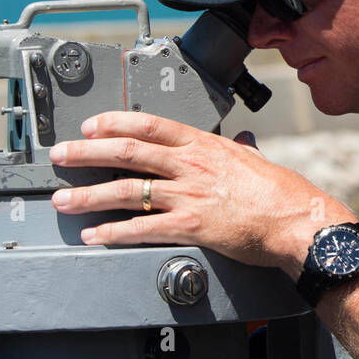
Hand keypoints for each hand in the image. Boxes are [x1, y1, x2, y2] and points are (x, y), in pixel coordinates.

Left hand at [48, 111, 356, 274]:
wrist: (297, 221)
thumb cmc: (282, 193)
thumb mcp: (257, 161)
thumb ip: (241, 150)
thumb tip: (242, 140)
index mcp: (205, 145)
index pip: (150, 125)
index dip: (114, 123)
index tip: (91, 126)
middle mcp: (191, 165)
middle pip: (127, 152)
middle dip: (87, 153)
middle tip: (61, 155)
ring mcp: (188, 195)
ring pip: (126, 190)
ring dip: (88, 195)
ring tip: (63, 199)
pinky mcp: (190, 226)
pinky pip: (142, 229)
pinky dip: (113, 233)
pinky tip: (95, 235)